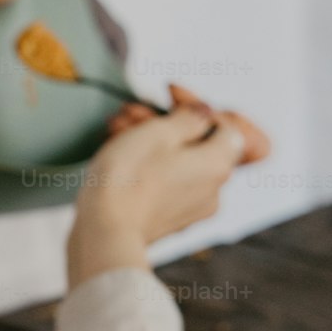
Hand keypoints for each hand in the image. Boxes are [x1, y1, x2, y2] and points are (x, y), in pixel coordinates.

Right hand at [67, 108, 246, 287]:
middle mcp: (213, 190)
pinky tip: (120, 154)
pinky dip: (149, 166)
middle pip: (200, 145)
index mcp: (218, 164)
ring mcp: (192, 208)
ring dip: (152, 142)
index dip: (200, 110)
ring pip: (179, 163)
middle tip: (132, 114)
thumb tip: (203, 114)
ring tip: (118, 129)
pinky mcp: (170, 220)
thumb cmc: (129, 178)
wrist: (103, 231)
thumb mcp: (159, 132)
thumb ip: (189, 117)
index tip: (170, 99)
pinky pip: (167, 183)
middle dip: (167, 124)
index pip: (228, 128)